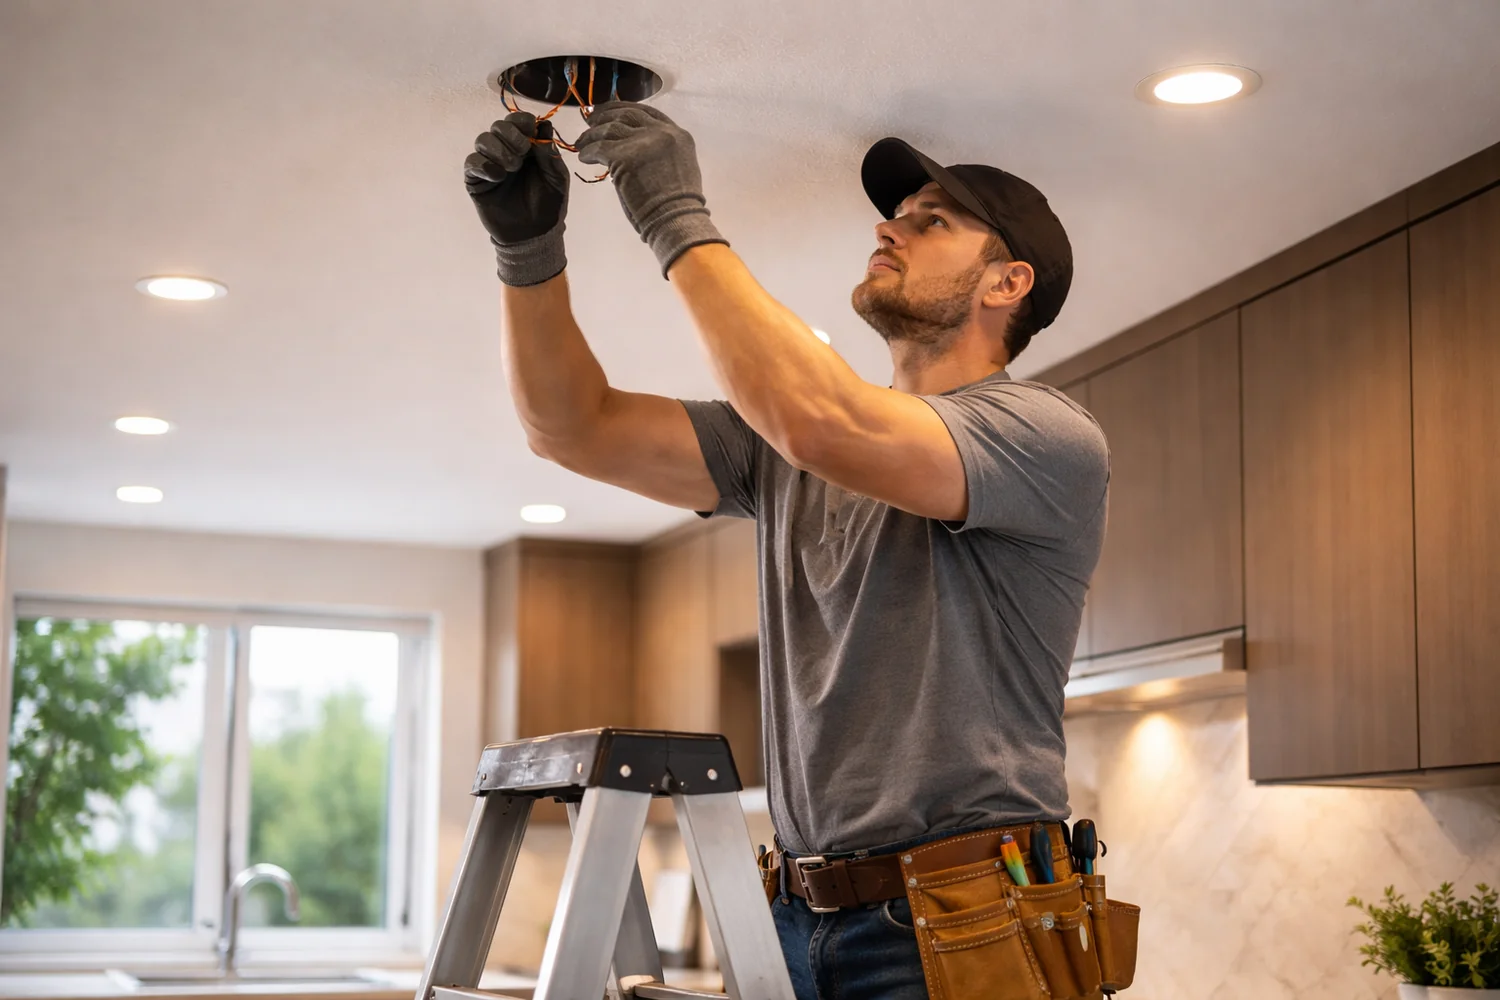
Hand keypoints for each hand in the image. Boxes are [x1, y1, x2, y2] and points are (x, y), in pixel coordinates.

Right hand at [464, 112, 569, 285]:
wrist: (534, 235)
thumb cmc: (549, 205)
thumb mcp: (557, 177)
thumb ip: (550, 152)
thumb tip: (544, 125)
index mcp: (527, 147)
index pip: (519, 121)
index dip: (523, 122)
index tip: (531, 133)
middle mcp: (506, 151)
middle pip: (499, 125)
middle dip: (511, 134)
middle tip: (523, 153)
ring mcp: (490, 164)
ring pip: (483, 139)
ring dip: (499, 149)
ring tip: (512, 168)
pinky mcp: (476, 179)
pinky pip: (472, 161)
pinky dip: (484, 164)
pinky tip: (498, 177)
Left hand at [575, 102, 727, 276]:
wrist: (676, 220)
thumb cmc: (677, 204)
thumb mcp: (679, 166)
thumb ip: (660, 151)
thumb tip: (634, 147)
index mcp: (678, 134)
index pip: (646, 112)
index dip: (624, 108)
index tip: (609, 111)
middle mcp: (661, 132)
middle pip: (626, 114)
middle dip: (605, 115)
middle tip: (589, 120)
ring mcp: (643, 142)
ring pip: (610, 128)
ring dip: (591, 134)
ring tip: (582, 142)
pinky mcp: (625, 156)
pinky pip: (600, 148)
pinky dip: (588, 151)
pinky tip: (584, 156)